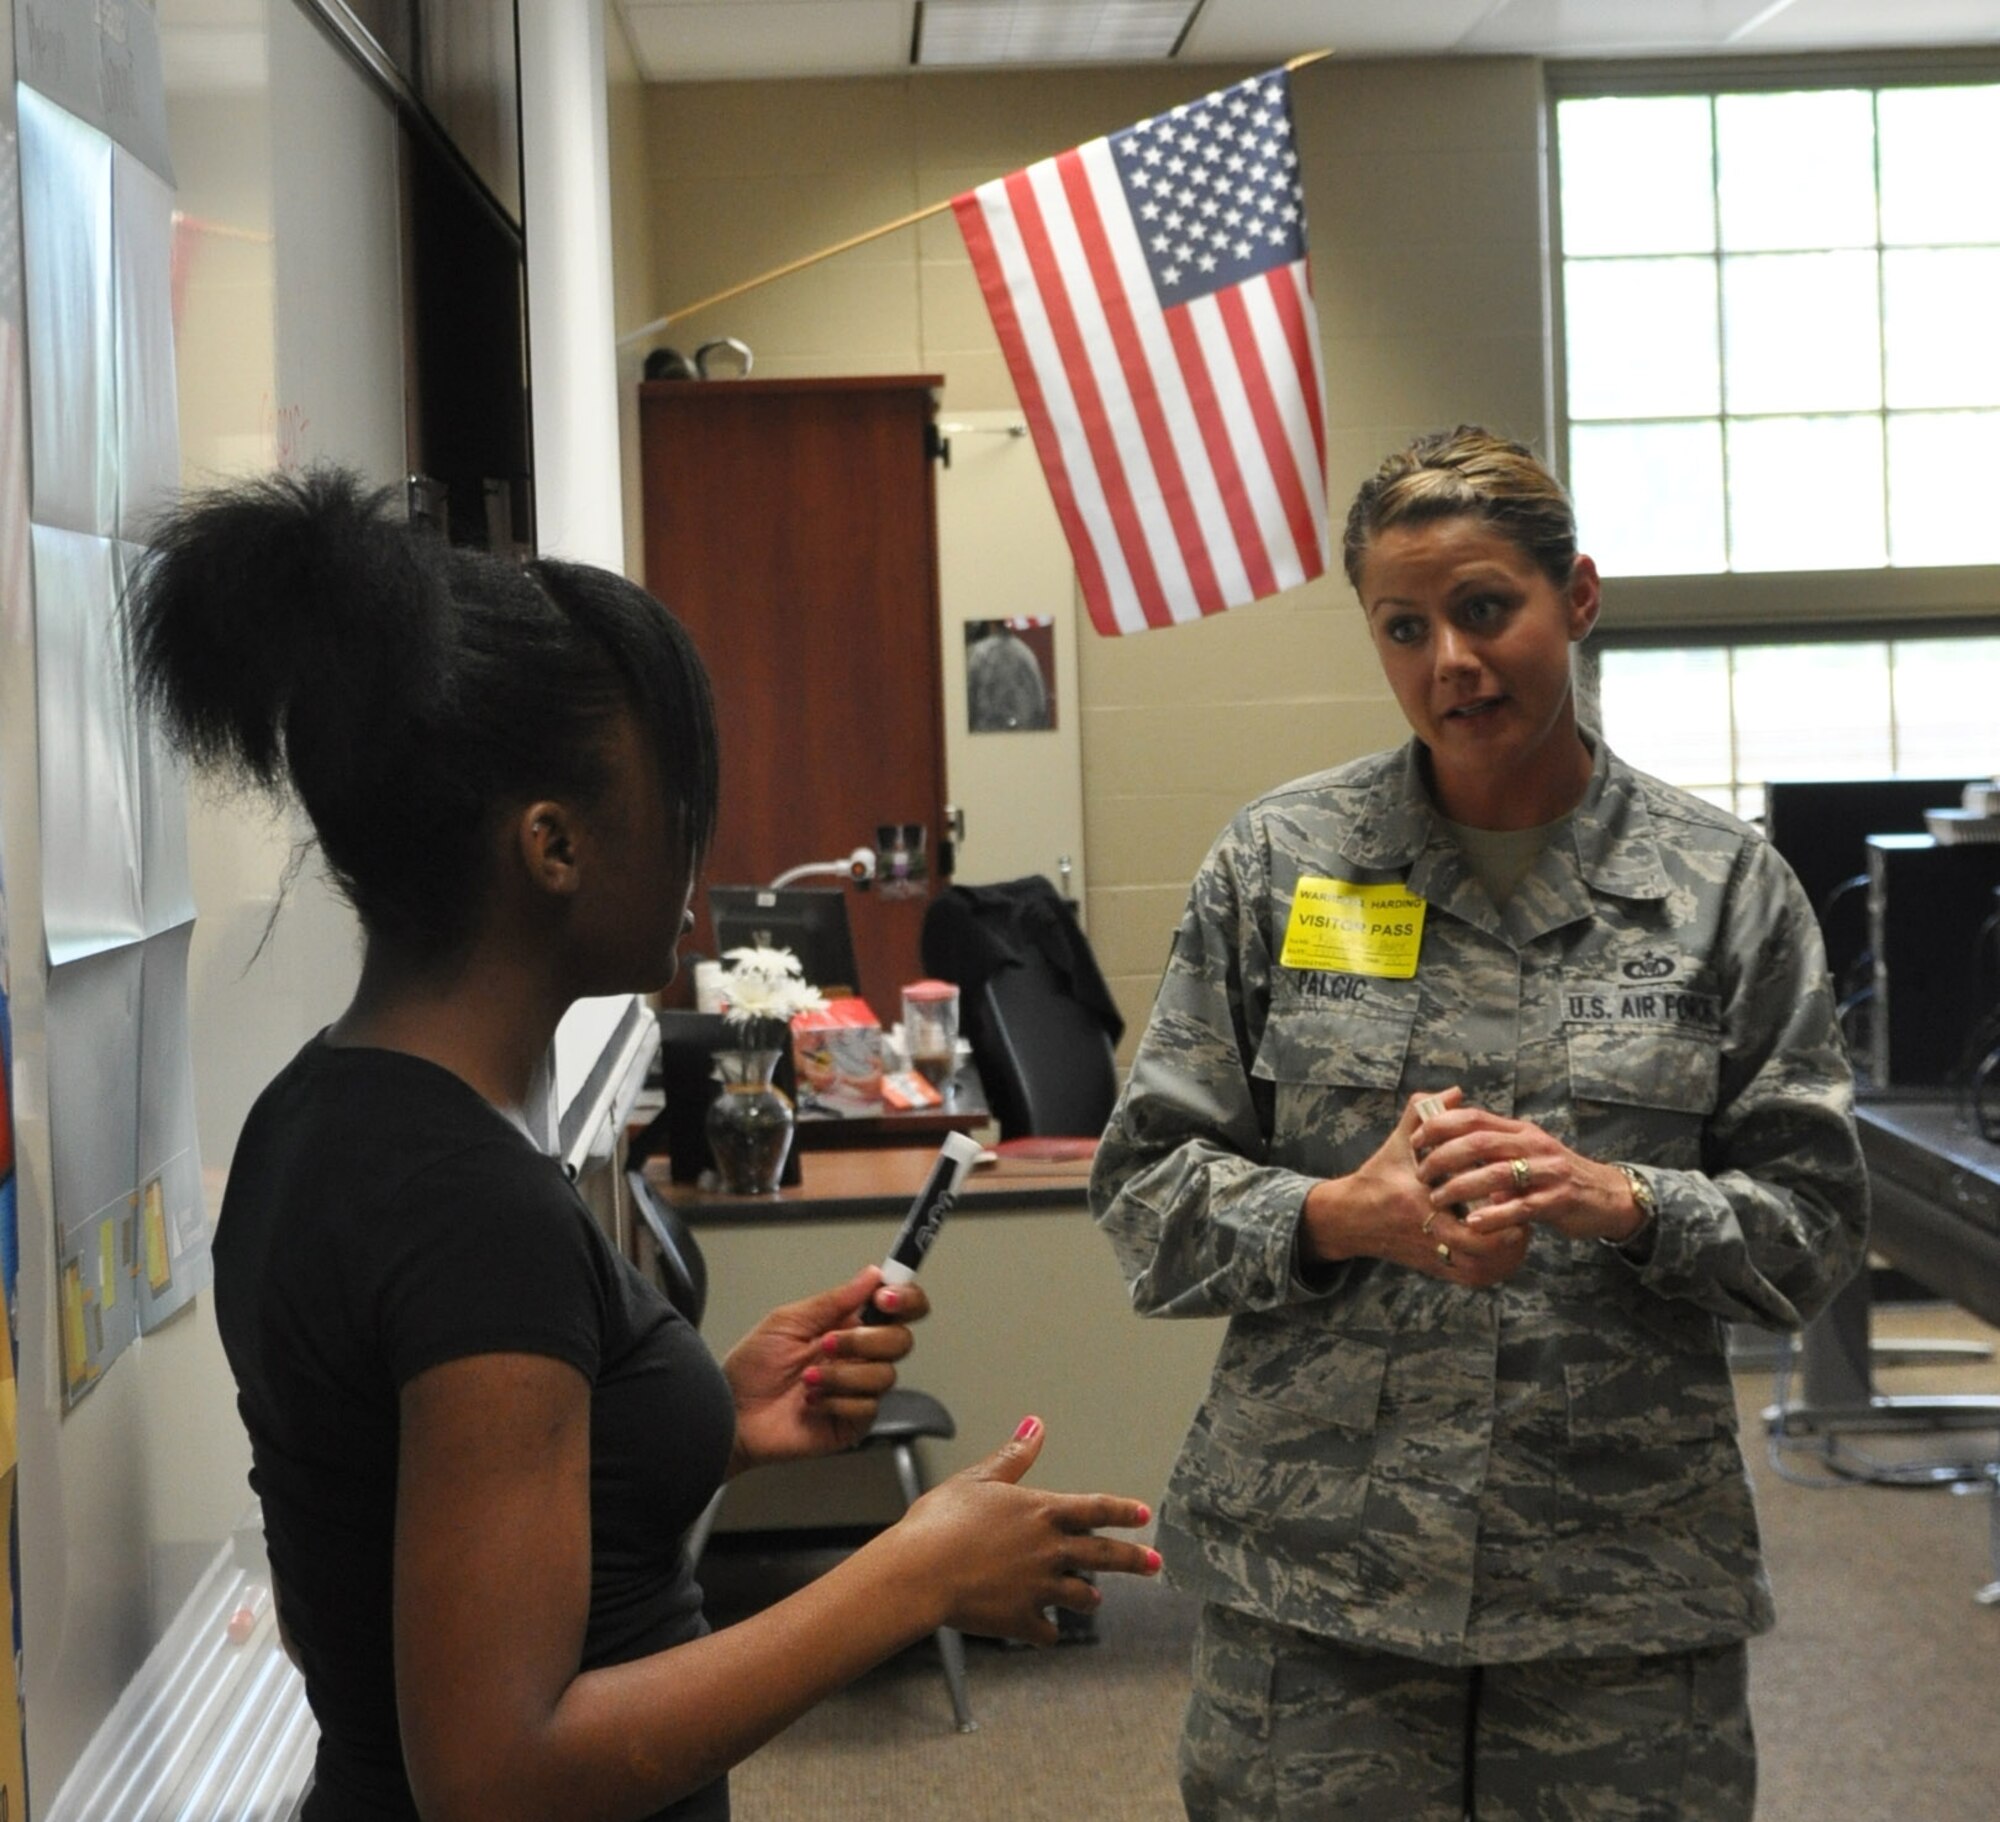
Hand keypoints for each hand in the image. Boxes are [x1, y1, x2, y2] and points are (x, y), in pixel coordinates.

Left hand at [722, 1268, 931, 1473]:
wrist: (731, 1413)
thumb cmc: (752, 1368)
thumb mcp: (787, 1321)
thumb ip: (834, 1300)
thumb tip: (873, 1274)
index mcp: (848, 1326)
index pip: (899, 1308)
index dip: (905, 1298)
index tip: (884, 1297)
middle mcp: (859, 1356)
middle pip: (901, 1340)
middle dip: (865, 1339)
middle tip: (828, 1343)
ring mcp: (859, 1390)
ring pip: (885, 1375)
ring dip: (842, 1374)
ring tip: (807, 1379)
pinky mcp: (854, 1422)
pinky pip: (867, 1407)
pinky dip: (835, 1401)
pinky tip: (810, 1402)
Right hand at [895, 1417, 1160, 1646]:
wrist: (920, 1573)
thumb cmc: (942, 1521)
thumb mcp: (979, 1479)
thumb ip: (1014, 1455)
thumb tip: (1036, 1423)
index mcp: (1043, 1512)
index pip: (1096, 1508)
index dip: (1122, 1510)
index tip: (1144, 1514)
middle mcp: (1050, 1550)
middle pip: (1104, 1555)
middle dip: (1134, 1560)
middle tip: (1156, 1564)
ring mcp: (1039, 1588)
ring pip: (1081, 1596)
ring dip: (1089, 1597)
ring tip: (1094, 1600)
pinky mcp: (1022, 1620)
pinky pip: (1046, 1631)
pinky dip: (1047, 1631)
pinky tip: (1045, 1631)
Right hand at [1299, 1086, 1529, 1287]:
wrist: (1351, 1218)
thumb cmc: (1378, 1176)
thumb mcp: (1398, 1142)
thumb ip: (1424, 1113)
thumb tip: (1456, 1092)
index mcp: (1419, 1201)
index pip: (1467, 1211)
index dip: (1496, 1205)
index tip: (1508, 1188)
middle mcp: (1427, 1233)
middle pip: (1481, 1249)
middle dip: (1508, 1232)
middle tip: (1521, 1211)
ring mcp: (1432, 1255)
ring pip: (1482, 1269)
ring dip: (1505, 1254)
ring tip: (1518, 1230)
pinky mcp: (1434, 1269)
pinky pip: (1474, 1278)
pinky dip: (1495, 1268)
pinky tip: (1504, 1248)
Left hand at [1413, 1101, 1641, 1244]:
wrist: (1607, 1196)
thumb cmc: (1553, 1175)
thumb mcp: (1523, 1152)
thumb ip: (1491, 1148)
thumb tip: (1443, 1145)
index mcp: (1519, 1130)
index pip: (1473, 1118)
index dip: (1439, 1126)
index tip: (1414, 1141)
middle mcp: (1532, 1145)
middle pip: (1479, 1143)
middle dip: (1443, 1157)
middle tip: (1420, 1174)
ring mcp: (1548, 1171)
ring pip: (1496, 1174)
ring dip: (1461, 1187)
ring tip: (1437, 1200)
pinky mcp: (1560, 1199)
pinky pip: (1522, 1206)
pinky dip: (1494, 1215)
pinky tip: (1473, 1223)